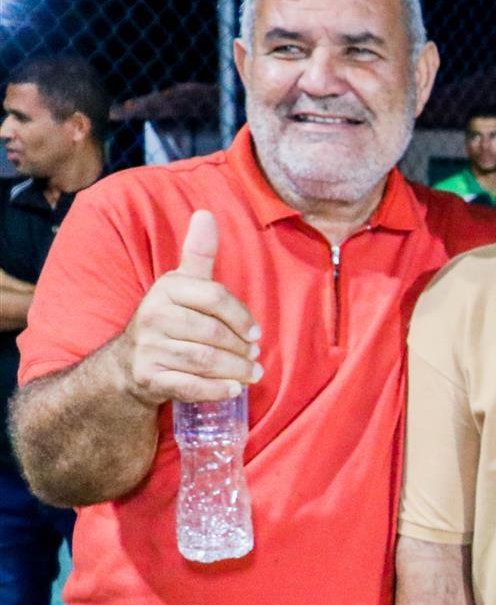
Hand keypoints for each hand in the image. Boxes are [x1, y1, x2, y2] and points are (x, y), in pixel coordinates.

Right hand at [118, 210, 261, 404]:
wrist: (129, 362)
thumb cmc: (168, 318)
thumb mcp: (182, 284)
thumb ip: (199, 254)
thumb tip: (206, 214)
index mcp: (167, 289)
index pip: (215, 298)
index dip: (242, 317)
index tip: (256, 333)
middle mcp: (153, 316)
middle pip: (213, 333)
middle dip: (241, 348)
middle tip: (255, 357)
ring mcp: (149, 348)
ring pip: (205, 360)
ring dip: (236, 370)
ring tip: (251, 374)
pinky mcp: (148, 377)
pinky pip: (189, 386)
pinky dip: (216, 390)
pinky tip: (233, 390)